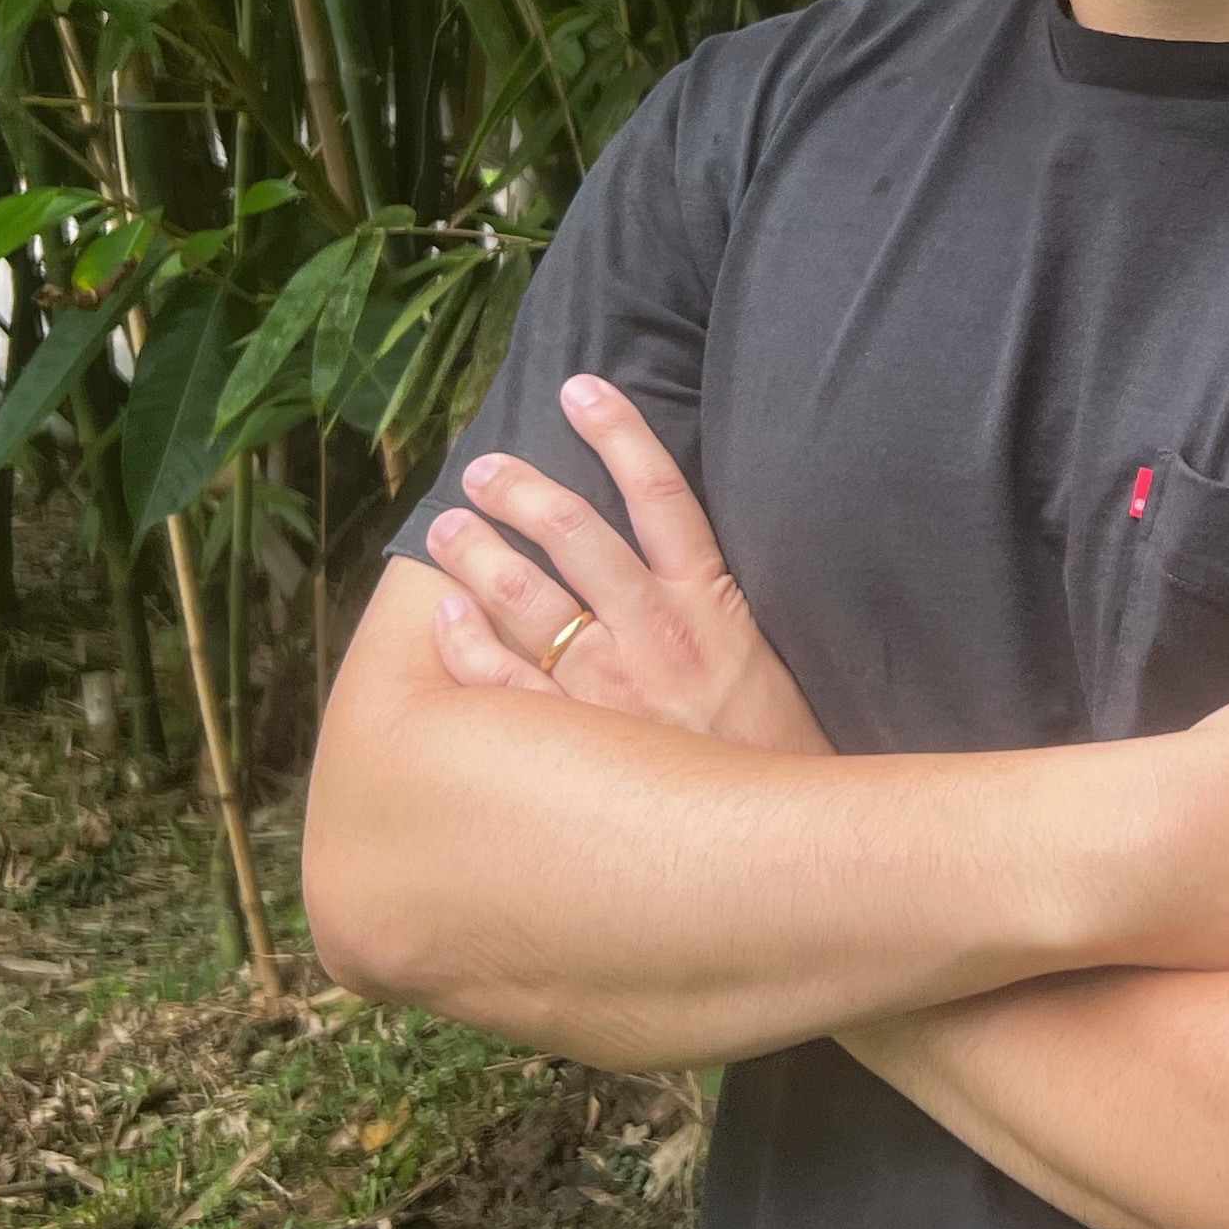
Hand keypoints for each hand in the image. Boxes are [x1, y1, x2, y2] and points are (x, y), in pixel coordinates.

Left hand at [419, 374, 832, 754]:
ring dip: (480, 553)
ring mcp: (611, 687)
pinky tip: (446, 616)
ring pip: (529, 600)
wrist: (782, 839)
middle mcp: (655, 631)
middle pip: (576, 533)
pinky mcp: (578, 742)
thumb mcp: (758, 654)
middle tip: (484, 468)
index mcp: (709, 601)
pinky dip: (467, 647)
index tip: (580, 389)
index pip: (660, 492)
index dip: (619, 432)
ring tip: (450, 525)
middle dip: (522, 490)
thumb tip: (664, 550)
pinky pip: (504, 686)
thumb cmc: (772, 747)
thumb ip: (708, 601)